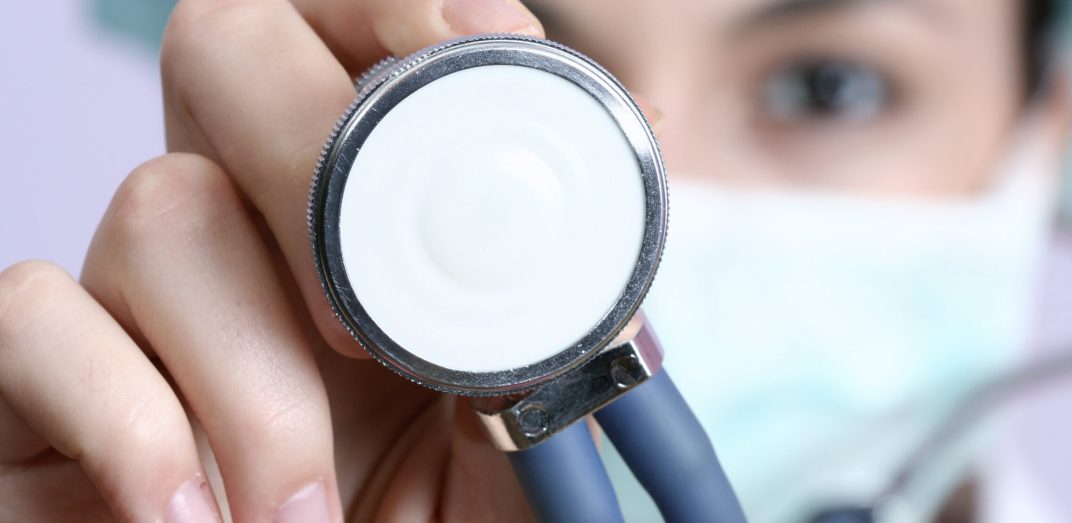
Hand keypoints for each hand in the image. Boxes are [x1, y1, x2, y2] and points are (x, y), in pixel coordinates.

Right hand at [0, 0, 550, 520]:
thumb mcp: (514, 442)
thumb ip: (550, 341)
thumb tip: (608, 245)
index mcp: (361, 221)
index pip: (353, 42)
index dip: (405, 16)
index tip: (484, 57)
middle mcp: (244, 227)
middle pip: (232, 51)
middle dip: (318, 151)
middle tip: (379, 324)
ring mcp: (134, 295)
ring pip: (160, 209)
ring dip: (257, 379)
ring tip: (307, 509)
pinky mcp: (36, 380)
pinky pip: (34, 318)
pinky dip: (133, 422)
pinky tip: (196, 516)